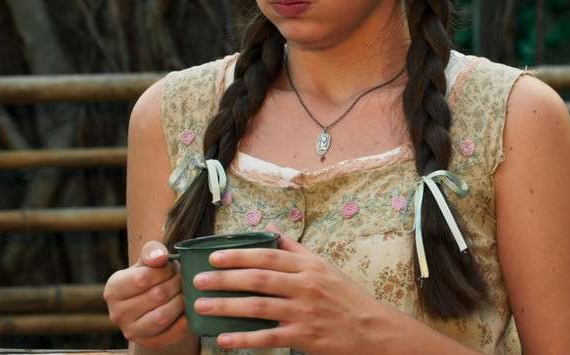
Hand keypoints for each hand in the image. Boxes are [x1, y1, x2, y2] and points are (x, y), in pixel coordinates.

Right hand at [104, 240, 189, 347]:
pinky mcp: (149, 343)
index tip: (172, 267)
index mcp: (114, 289)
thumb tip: (159, 256)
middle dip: (176, 283)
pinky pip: (173, 332)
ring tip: (186, 291)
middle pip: (156, 296)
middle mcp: (117, 313)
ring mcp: (132, 332)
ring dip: (182, 300)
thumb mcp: (148, 259)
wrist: (155, 303)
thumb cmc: (152, 275)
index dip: (164, 270)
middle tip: (183, 278)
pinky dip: (186, 319)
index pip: (142, 278)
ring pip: (163, 316)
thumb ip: (152, 251)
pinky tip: (190, 308)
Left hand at [192, 223, 383, 353]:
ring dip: (227, 306)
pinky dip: (244, 338)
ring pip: (259, 307)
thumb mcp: (324, 266)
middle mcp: (305, 286)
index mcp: (308, 266)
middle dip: (225, 278)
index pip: (268, 256)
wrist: (371, 329)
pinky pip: (268, 338)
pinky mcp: (304, 337)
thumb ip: (296, 250)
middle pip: (259, 279)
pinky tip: (224, 338)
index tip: (214, 255)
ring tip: (202, 306)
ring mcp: (304, 312)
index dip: (240, 255)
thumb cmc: (345, 296)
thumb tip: (271, 232)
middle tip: (198, 280)